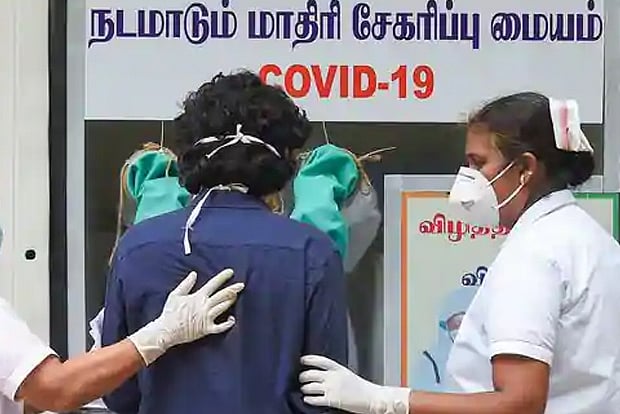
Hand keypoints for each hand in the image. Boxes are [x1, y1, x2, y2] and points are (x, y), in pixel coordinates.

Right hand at [129, 269, 243, 364]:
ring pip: (223, 307)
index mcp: (198, 296)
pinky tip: (232, 319)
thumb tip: (194, 274)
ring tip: (236, 297)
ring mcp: (207, 317)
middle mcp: (205, 306)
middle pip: (223, 295)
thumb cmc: (170, 313)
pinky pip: (221, 327)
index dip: (223, 277)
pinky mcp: (207, 329)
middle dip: (233, 289)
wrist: (166, 330)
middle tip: (241, 285)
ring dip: (231, 301)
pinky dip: (228, 323)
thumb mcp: (175, 295)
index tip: (231, 272)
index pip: (213, 284)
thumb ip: (186, 284)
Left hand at [300, 355, 409, 413]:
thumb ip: (335, 373)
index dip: (310, 359)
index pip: (320, 360)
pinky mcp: (332, 400)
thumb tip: (323, 373)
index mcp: (338, 368)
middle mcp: (333, 377)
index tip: (302, 360)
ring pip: (310, 386)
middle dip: (303, 376)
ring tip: (304, 389)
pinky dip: (308, 399)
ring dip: (305, 388)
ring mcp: (331, 388)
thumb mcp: (347, 374)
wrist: (371, 398)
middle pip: (311, 374)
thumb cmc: (362, 387)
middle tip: (301, 378)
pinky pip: (315, 399)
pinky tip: (306, 399)